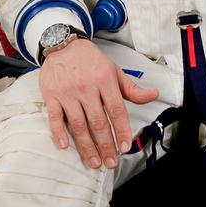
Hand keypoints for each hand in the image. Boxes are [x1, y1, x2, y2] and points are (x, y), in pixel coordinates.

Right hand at [39, 38, 158, 169]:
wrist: (62, 44)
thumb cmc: (90, 61)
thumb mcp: (114, 71)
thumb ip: (132, 88)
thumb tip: (154, 95)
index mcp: (105, 80)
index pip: (116, 110)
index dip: (121, 130)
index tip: (124, 146)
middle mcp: (86, 87)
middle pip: (98, 122)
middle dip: (106, 145)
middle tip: (110, 162)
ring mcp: (68, 93)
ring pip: (78, 124)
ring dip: (86, 146)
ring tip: (94, 161)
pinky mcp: (51, 96)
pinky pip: (55, 118)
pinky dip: (59, 133)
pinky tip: (65, 146)